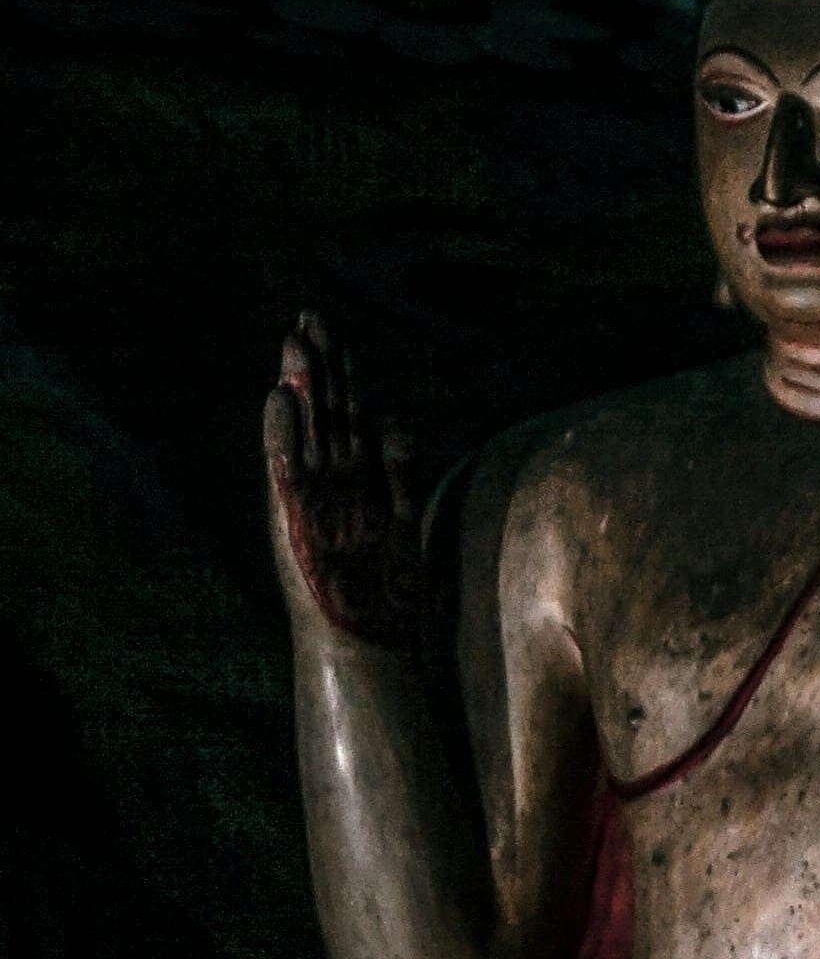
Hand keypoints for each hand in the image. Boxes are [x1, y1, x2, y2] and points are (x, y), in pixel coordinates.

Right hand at [264, 312, 429, 646]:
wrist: (365, 641)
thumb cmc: (384, 589)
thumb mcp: (400, 516)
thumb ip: (399, 469)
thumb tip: (396, 420)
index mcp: (355, 479)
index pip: (348, 413)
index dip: (343, 373)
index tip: (336, 332)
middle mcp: (328, 482)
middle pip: (324, 411)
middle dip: (318, 364)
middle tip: (309, 316)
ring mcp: (308, 498)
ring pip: (304, 430)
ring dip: (298, 385)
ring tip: (293, 341)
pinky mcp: (293, 520)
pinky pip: (286, 470)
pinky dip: (282, 434)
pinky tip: (279, 400)